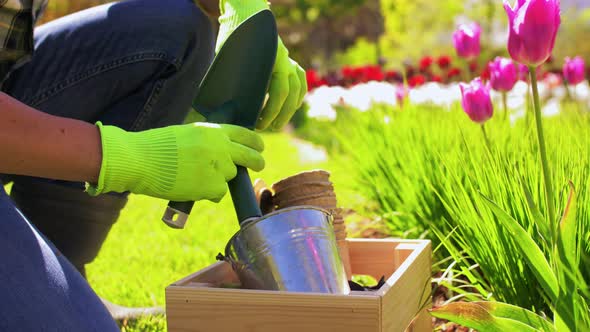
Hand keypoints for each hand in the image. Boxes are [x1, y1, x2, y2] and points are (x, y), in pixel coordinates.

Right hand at [86, 122, 264, 201]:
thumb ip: (207, 142)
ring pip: (229, 176)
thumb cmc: (156, 146)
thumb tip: (222, 153)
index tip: (259, 147)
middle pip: (250, 156)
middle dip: (256, 162)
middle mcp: (220, 147)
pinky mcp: (212, 186)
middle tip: (259, 165)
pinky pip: (218, 193)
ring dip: (218, 179)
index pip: (244, 134)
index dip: (254, 142)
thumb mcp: (186, 134)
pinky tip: (191, 187)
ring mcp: (218, 167)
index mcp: (213, 130)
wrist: (140, 159)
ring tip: (193, 176)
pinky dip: (208, 193)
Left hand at [215, 0, 306, 130]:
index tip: (259, 124)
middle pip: (291, 94)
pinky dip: (298, 95)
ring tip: (278, 123)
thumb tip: (228, 108)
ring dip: (290, 109)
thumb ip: (235, 78)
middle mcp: (285, 60)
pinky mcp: (289, 61)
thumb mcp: (231, 58)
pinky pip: (300, 80)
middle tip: (268, 129)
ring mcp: (289, 60)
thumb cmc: (234, 38)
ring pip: (298, 89)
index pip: (279, 92)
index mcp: (272, 59)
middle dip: (281, 115)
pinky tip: (291, 107)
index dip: (271, 111)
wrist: (246, 14)